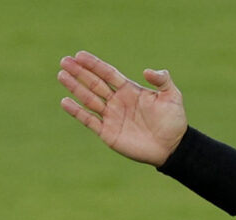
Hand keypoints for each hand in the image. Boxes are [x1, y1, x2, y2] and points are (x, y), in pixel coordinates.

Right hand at [58, 50, 187, 165]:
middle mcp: (117, 101)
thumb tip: (146, 71)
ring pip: (88, 99)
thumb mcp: (172, 96)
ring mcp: (111, 117)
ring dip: (75, 87)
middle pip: (94, 83)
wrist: (172, 147)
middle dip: (79, 72)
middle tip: (64, 61)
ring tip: (62, 75)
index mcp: (129, 90)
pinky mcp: (108, 133)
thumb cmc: (174, 121)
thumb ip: (162, 80)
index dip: (94, 64)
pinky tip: (65, 101)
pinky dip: (77, 111)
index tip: (79, 55)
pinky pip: (89, 120)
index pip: (108, 73)